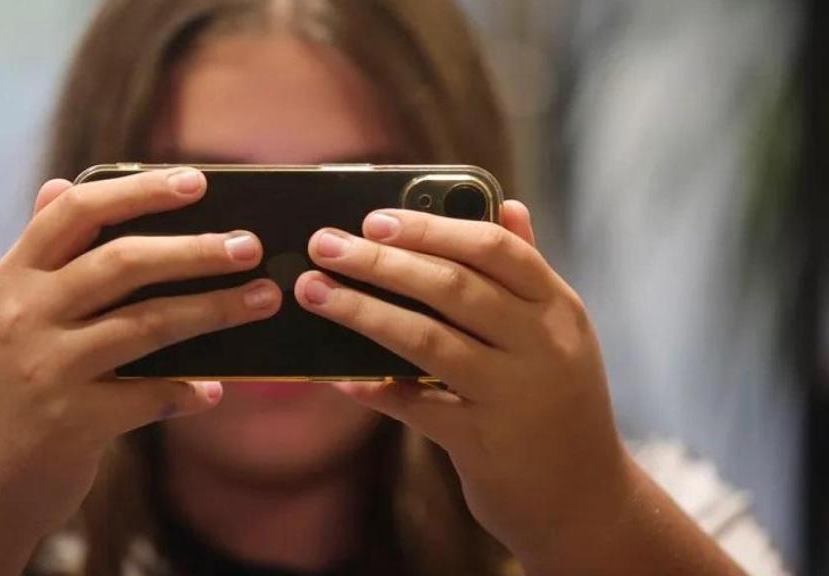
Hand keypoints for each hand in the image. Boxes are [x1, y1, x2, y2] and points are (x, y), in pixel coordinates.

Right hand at [0, 167, 280, 535]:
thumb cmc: (9, 386)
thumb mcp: (10, 313)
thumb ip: (41, 251)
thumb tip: (62, 182)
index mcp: (12, 278)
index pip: (76, 213)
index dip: (139, 191)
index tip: (198, 181)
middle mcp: (25, 316)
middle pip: (123, 263)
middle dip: (195, 251)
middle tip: (250, 246)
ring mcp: (48, 370)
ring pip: (147, 326)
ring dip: (213, 311)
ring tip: (263, 299)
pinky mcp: (72, 423)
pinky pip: (149, 397)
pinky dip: (187, 392)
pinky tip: (215, 390)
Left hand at [294, 202, 631, 568]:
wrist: (584, 501)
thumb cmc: (560, 404)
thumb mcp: (559, 335)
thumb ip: (528, 271)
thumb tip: (506, 203)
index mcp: (557, 308)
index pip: (494, 248)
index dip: (431, 227)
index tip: (374, 217)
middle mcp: (541, 346)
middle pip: (452, 287)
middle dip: (381, 261)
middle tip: (324, 245)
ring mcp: (513, 397)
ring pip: (427, 340)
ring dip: (363, 311)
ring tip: (314, 292)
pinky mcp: (482, 443)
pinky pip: (415, 407)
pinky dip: (373, 388)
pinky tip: (336, 375)